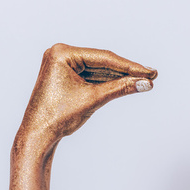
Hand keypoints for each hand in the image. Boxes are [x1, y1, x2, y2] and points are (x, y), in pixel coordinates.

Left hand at [18, 43, 157, 148]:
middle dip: (127, 71)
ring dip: (120, 77)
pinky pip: (93, 76)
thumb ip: (121, 88)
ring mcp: (63, 64)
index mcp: (62, 53)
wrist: (37, 136)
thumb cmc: (57, 117)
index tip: (149, 72)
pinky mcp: (66, 75)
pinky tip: (128, 83)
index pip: (103, 58)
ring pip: (100, 70)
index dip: (129, 66)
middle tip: (151, 75)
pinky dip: (109, 82)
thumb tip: (145, 83)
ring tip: (144, 81)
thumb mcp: (93, 99)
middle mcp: (61, 54)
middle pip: (103, 62)